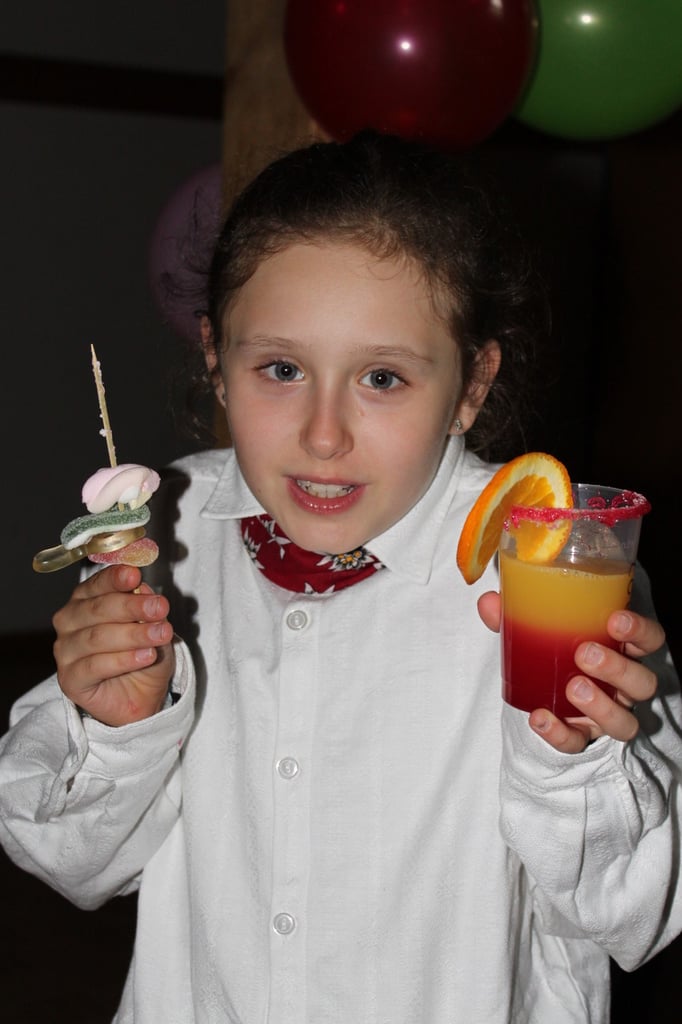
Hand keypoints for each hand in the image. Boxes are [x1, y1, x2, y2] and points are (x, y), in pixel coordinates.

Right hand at [53, 565, 174, 726]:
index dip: (116, 578)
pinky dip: (124, 659)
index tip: (135, 574)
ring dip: (134, 634)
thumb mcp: (155, 627)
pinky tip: (146, 656)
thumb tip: (143, 589)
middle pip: (98, 609)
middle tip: (160, 607)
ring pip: (98, 637)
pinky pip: (95, 666)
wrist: (142, 697)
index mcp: (86, 599)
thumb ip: (147, 609)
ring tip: (161, 634)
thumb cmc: (143, 654)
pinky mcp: (70, 679)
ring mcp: (66, 650)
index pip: (98, 583)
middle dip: (132, 606)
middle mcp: (70, 620)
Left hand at [477, 592, 664, 753]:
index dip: (640, 631)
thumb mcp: (537, 628)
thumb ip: (515, 614)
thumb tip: (488, 602)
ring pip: (625, 721)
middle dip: (618, 668)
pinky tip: (539, 718)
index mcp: (621, 649)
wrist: (537, 691)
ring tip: (573, 688)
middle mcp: (623, 686)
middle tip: (585, 654)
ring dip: (602, 707)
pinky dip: (560, 734)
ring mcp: (607, 714)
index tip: (615, 619)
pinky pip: (579, 744)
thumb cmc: (550, 649)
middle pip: (643, 683)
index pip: (649, 640)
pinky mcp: (583, 737)